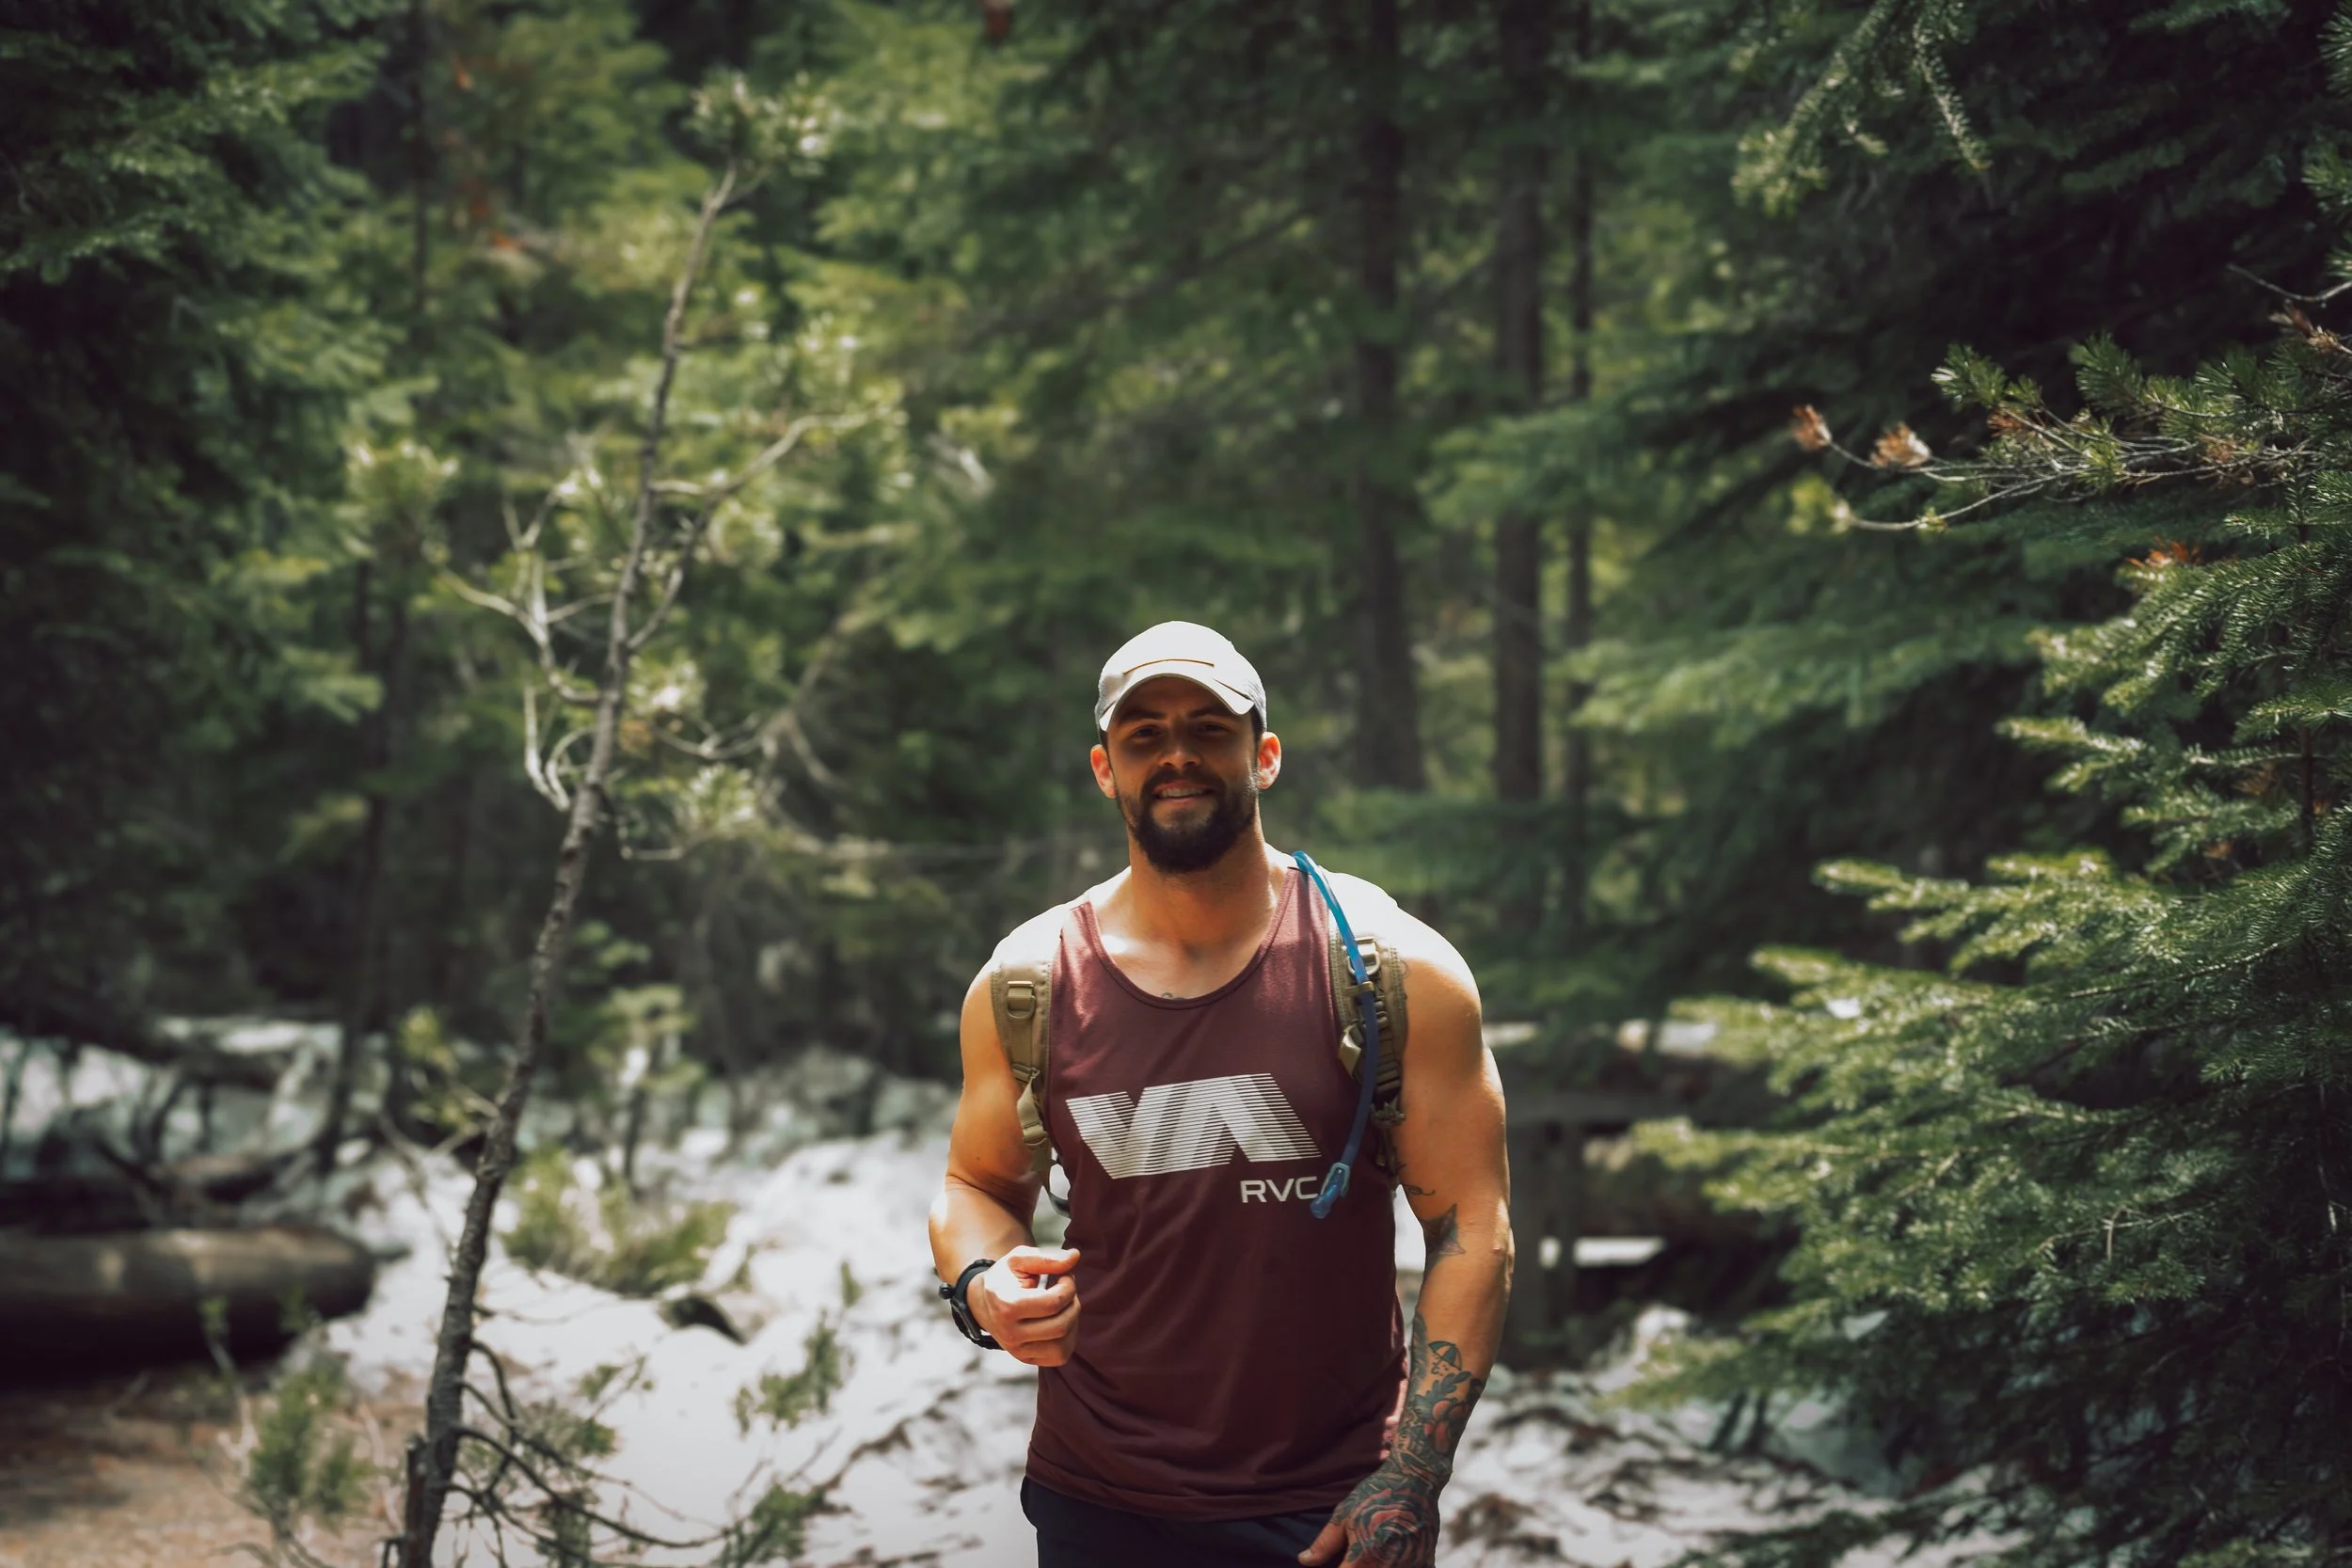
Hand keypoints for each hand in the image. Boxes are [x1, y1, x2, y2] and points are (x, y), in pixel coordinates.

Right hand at [968, 1245, 1081, 1365]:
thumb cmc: (1006, 1278)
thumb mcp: (1019, 1259)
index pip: (1052, 1303)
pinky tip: (1060, 1320)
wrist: (985, 1302)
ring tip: (1063, 1306)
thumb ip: (1047, 1257)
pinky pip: (1060, 1356)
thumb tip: (1075, 1256)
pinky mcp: (1026, 1359)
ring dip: (1072, 1321)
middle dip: (1073, 1303)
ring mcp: (1017, 1351)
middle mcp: (1009, 1334)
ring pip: (1063, 1345)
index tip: (1064, 1276)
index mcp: (1005, 1305)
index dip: (1068, 1286)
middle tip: (1066, 1290)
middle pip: (1061, 1325)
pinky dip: (1068, 1338)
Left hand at [1298, 1462, 1441, 1566]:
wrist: (1415, 1479)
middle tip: (1356, 1556)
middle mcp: (1388, 1566)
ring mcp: (1409, 1564)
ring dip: (1378, 1566)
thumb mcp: (1344, 1515)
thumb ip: (1325, 1543)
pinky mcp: (1425, 1560)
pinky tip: (1394, 1555)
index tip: (1339, 1564)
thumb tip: (1304, 1561)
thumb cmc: (1375, 1495)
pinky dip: (1402, 1566)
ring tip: (1374, 1552)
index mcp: (1364, 1557)